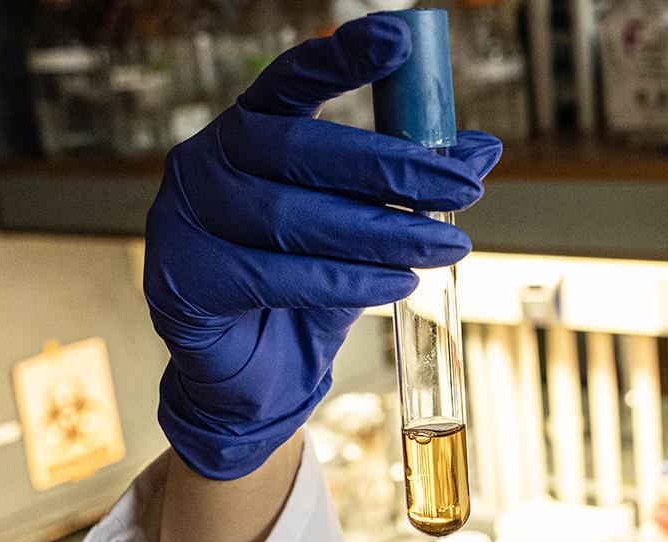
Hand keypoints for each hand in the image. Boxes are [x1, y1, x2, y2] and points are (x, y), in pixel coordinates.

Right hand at [145, 15, 502, 479]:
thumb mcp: (365, 230)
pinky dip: (348, 280)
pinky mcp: (186, 281)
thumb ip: (409, 186)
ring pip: (296, 218)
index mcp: (246, 130)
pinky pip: (277, 275)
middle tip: (464, 190)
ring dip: (383, 234)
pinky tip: (398, 284)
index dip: (342, 58)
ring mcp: (185, 219)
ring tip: (445, 247)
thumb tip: (482, 149)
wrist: (253, 377)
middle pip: (302, 151)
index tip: (400, 39)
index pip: (289, 80)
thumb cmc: (304, 288)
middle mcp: (204, 162)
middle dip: (395, 170)